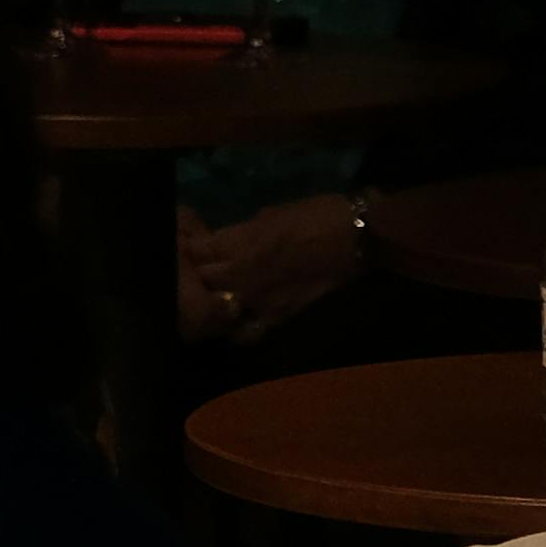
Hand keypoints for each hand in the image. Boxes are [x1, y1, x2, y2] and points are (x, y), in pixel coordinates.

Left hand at [175, 195, 368, 344]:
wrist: (357, 237)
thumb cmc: (317, 215)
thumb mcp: (271, 213)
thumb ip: (244, 232)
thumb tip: (230, 241)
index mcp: (237, 241)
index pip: (194, 252)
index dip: (189, 251)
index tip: (189, 250)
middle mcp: (240, 272)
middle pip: (201, 281)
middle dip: (195, 276)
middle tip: (199, 274)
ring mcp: (258, 298)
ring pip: (215, 308)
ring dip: (212, 302)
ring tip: (216, 297)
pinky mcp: (279, 316)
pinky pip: (247, 333)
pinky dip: (238, 330)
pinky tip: (239, 321)